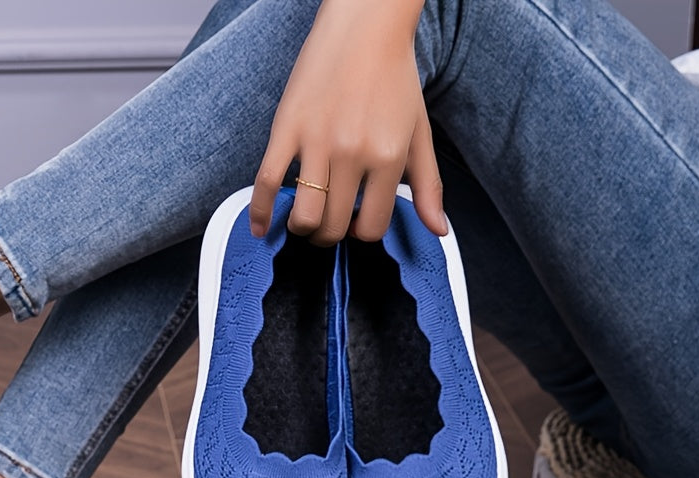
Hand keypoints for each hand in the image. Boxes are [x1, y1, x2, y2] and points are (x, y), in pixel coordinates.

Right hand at [250, 0, 446, 243]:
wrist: (365, 23)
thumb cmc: (394, 77)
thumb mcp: (419, 132)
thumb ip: (428, 184)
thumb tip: (438, 231)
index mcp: (388, 156)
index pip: (370, 227)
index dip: (362, 230)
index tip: (356, 220)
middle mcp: (353, 153)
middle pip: (333, 226)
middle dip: (330, 233)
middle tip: (330, 220)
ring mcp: (317, 141)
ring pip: (303, 215)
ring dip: (303, 227)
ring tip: (306, 218)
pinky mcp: (286, 128)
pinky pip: (267, 182)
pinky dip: (260, 213)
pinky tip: (262, 228)